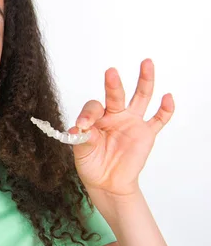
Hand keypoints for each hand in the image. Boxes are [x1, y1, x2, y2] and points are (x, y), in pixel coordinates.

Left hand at [70, 59, 173, 195]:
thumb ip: (83, 139)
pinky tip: (168, 97)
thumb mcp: (81, 152)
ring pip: (140, 97)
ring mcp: (131, 122)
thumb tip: (77, 129)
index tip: (82, 125)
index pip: (93, 108)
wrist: (107, 182)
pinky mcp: (146, 133)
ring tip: (146, 63)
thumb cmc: (91, 164)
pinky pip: (158, 120)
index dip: (88, 114)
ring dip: (144, 80)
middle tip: (110, 72)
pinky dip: (165, 109)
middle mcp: (114, 115)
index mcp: (96, 118)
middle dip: (113, 84)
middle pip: (115, 95)